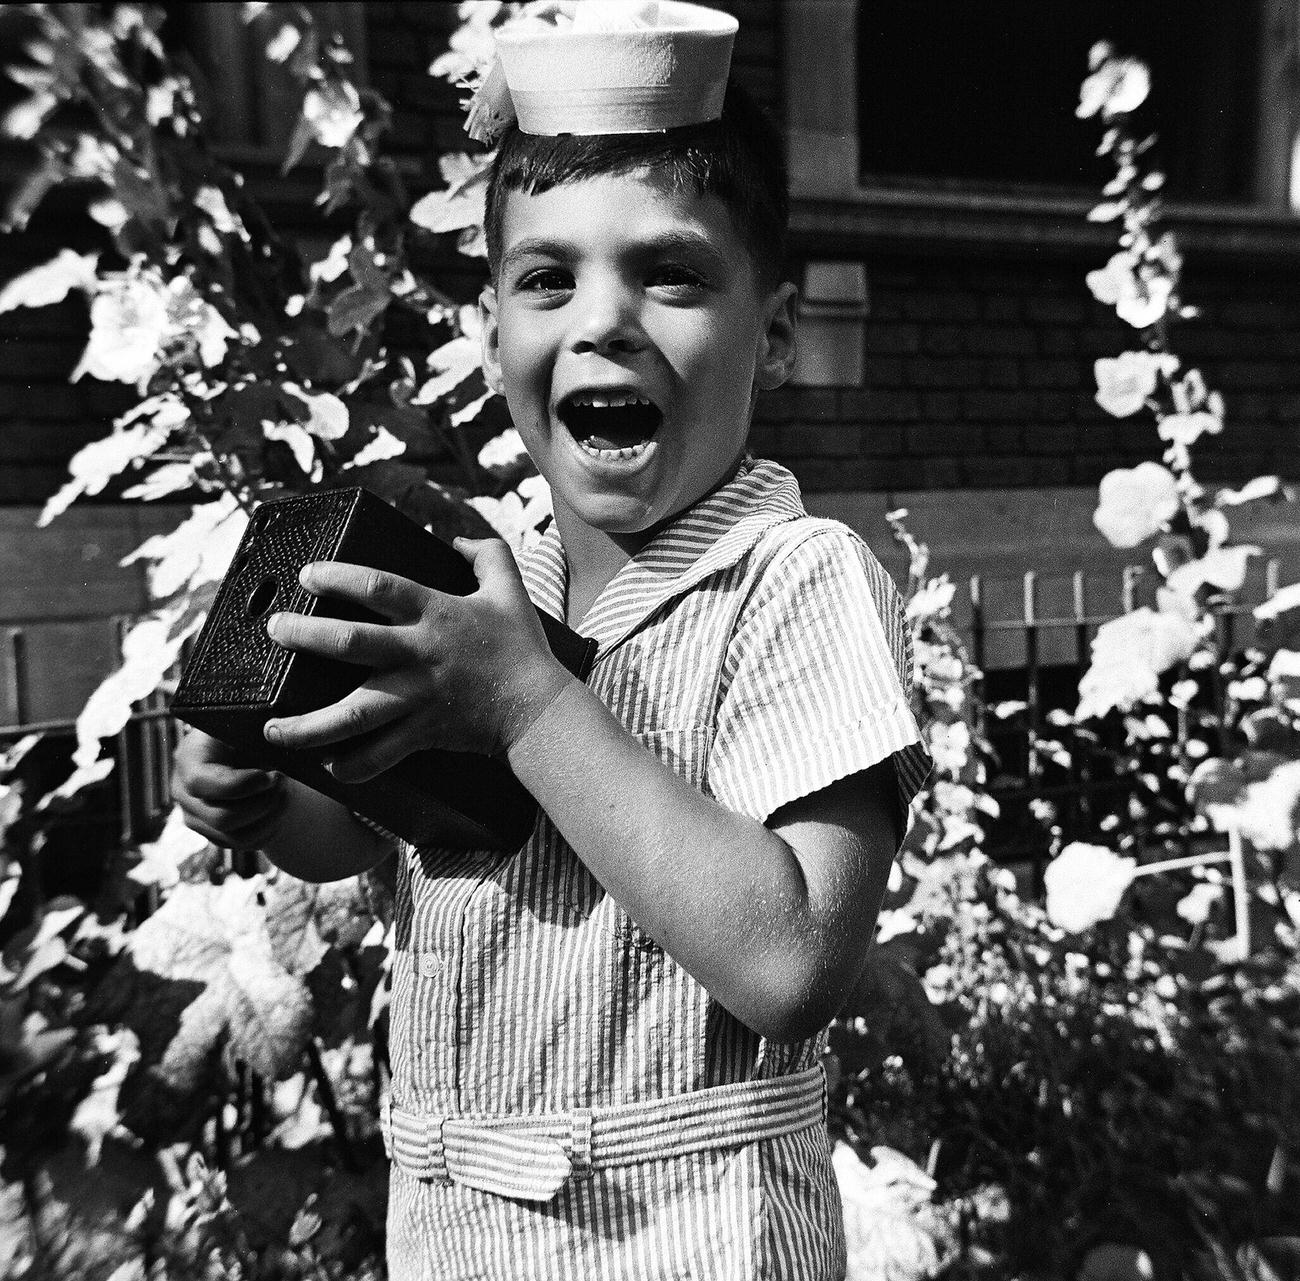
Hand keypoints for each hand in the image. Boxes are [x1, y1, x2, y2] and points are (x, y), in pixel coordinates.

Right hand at [172, 729, 286, 847]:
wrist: (251, 753)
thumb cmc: (249, 733)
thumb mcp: (248, 724)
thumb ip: (256, 729)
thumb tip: (274, 733)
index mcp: (188, 759)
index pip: (201, 782)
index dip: (240, 785)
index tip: (271, 776)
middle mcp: (185, 793)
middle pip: (222, 818)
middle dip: (263, 803)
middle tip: (283, 782)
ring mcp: (197, 818)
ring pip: (237, 837)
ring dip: (271, 817)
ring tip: (285, 793)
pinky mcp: (215, 834)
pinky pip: (246, 844)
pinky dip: (270, 829)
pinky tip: (278, 808)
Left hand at [262, 538, 572, 780]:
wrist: (541, 710)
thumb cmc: (523, 649)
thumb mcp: (510, 589)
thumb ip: (486, 554)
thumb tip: (455, 539)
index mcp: (436, 614)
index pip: (378, 588)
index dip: (339, 578)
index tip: (307, 575)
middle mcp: (420, 655)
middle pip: (351, 645)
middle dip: (305, 637)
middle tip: (276, 630)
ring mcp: (418, 698)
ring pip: (353, 714)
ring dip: (307, 726)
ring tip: (272, 730)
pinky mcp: (422, 733)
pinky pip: (380, 755)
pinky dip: (352, 766)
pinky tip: (327, 766)